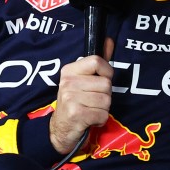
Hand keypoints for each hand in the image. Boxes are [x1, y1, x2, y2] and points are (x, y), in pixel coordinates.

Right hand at [48, 39, 113, 155]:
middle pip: (106, 84)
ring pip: (106, 100)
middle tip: (91, 101)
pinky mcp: (76, 114)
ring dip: (102, 109)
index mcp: (69, 71)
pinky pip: (103, 114)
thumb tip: (109, 40)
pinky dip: (100, 120)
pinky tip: (89, 120)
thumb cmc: (75, 103)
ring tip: (90, 110)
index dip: (106, 72)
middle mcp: (68, 83)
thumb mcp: (82, 80)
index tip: (100, 81)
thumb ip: (97, 62)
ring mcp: (71, 98)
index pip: (97, 61)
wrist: (59, 130)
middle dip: (105, 96)